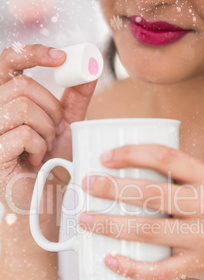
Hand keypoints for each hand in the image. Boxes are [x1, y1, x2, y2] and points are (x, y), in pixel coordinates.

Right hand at [0, 44, 96, 211]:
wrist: (47, 195)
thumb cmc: (54, 161)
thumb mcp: (67, 125)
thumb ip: (74, 98)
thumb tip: (89, 69)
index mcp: (6, 100)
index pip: (8, 62)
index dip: (32, 53)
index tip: (60, 57)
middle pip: (21, 86)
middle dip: (49, 108)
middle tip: (54, 130)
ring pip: (22, 107)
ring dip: (45, 129)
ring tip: (45, 147)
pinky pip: (22, 133)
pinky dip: (38, 147)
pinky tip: (36, 160)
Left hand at [79, 144, 203, 279]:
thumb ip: (177, 178)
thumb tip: (126, 172)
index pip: (166, 158)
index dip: (132, 154)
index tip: (105, 157)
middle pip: (151, 194)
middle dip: (112, 189)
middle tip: (86, 185)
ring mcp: (202, 237)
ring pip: (147, 230)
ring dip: (110, 225)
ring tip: (86, 220)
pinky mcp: (195, 265)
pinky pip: (158, 270)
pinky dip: (130, 267)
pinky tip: (108, 260)